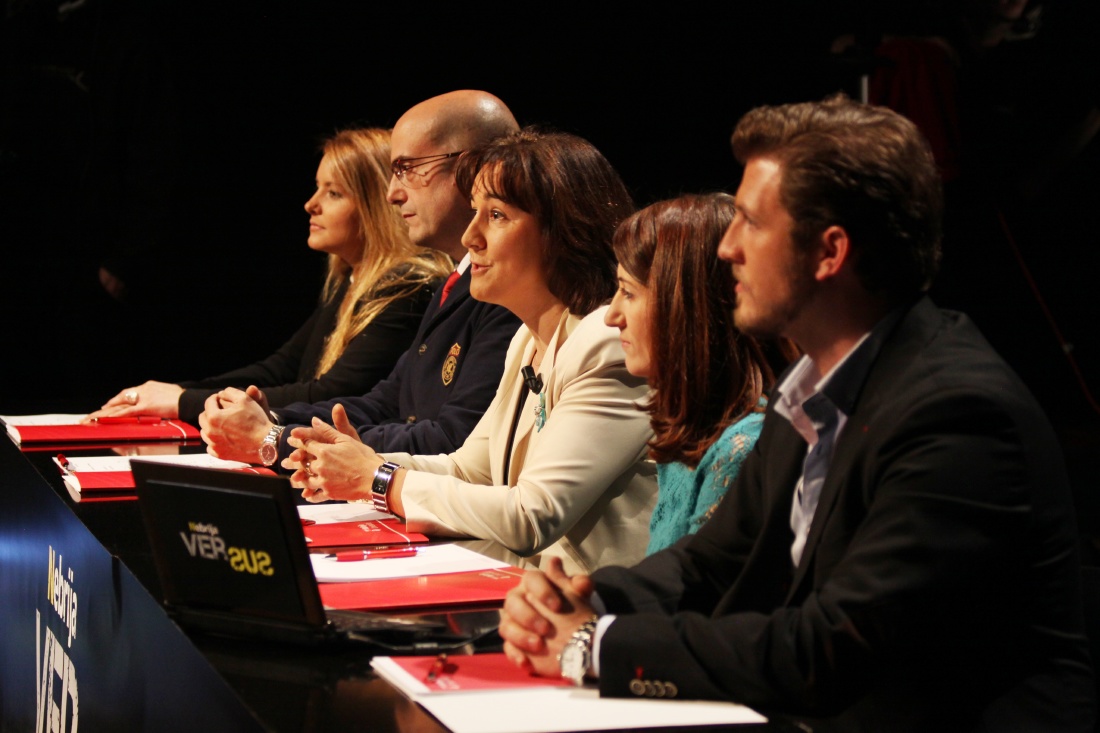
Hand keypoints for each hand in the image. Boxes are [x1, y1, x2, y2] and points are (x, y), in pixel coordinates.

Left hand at [85, 380, 183, 421]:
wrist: (189, 400)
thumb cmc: (183, 399)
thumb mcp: (168, 394)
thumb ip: (158, 397)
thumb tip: (157, 403)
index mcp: (149, 386)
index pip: (130, 393)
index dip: (118, 399)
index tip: (110, 404)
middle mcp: (144, 389)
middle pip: (121, 397)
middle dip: (109, 405)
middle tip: (97, 412)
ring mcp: (144, 397)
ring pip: (121, 405)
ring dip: (106, 412)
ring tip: (94, 417)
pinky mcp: (145, 406)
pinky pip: (127, 412)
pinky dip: (115, 415)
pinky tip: (106, 419)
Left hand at [198, 387, 272, 461]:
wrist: (265, 444)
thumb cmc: (256, 421)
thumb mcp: (245, 399)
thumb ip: (230, 392)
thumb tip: (221, 393)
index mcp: (214, 417)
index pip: (208, 402)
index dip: (216, 398)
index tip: (221, 398)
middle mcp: (210, 432)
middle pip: (203, 417)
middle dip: (211, 411)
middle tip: (222, 411)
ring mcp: (213, 444)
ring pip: (205, 432)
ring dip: (211, 426)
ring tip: (223, 424)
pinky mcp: (219, 454)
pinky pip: (210, 445)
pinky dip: (214, 440)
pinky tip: (224, 437)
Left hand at [283, 406, 376, 502]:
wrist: (375, 478)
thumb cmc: (363, 457)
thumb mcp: (346, 439)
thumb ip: (328, 430)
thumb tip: (314, 420)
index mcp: (324, 451)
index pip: (306, 444)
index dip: (298, 440)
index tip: (292, 439)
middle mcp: (320, 466)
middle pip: (302, 463)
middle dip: (294, 460)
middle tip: (286, 460)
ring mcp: (323, 481)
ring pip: (305, 480)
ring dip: (298, 479)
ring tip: (293, 478)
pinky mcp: (329, 493)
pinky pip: (315, 495)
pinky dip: (310, 495)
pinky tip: (306, 495)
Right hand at [499, 557, 596, 676]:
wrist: (580, 638)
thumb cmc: (576, 611)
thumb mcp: (580, 597)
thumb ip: (574, 581)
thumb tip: (557, 563)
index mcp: (534, 585)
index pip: (530, 579)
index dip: (542, 591)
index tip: (558, 606)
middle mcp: (519, 601)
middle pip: (512, 603)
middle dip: (528, 616)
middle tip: (547, 628)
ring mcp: (515, 624)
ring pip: (506, 627)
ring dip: (521, 636)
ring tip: (540, 645)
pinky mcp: (515, 645)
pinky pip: (508, 648)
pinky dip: (516, 655)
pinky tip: (526, 662)